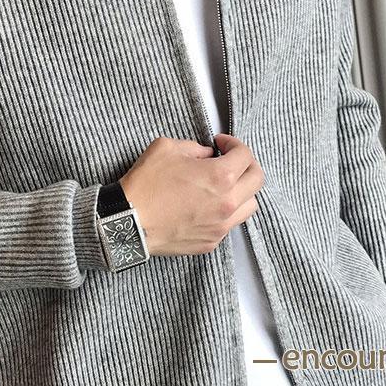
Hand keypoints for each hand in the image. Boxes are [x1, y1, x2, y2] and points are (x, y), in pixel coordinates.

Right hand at [119, 134, 263, 255]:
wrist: (128, 223)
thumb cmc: (146, 185)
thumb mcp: (168, 148)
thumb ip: (195, 147)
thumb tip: (207, 155)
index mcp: (220, 176)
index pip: (245, 155)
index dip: (233, 144)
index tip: (221, 144)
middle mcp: (227, 203)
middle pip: (257, 180)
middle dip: (247, 164)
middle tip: (231, 160)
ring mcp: (221, 225)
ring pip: (250, 205)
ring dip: (242, 190)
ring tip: (225, 185)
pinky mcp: (211, 242)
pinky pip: (230, 224)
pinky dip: (226, 211)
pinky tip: (209, 205)